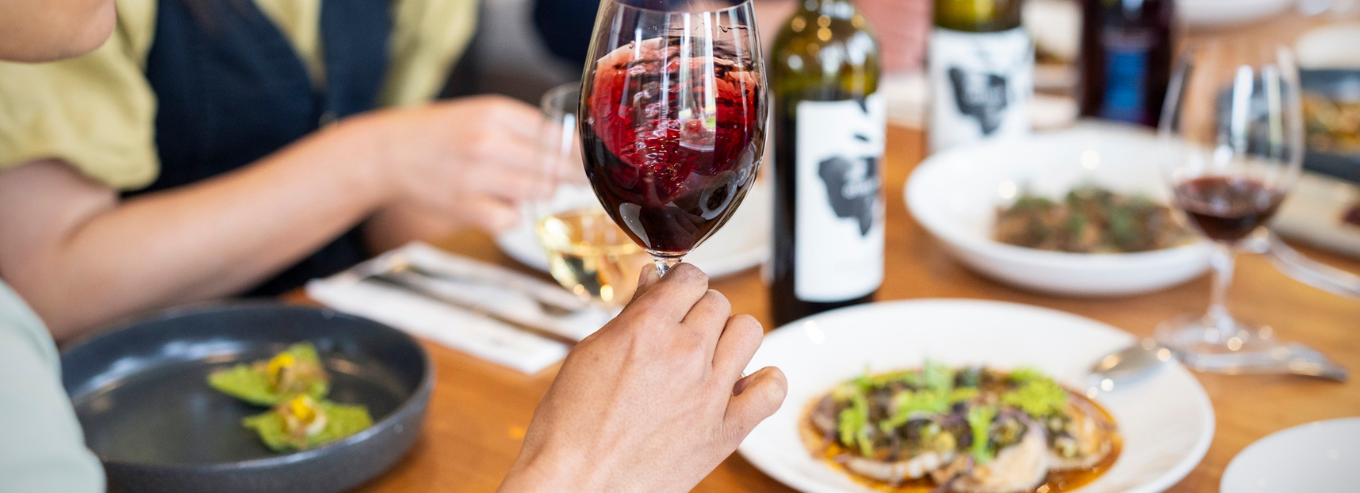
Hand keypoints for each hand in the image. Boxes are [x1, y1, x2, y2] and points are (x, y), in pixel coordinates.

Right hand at [353, 95, 570, 232]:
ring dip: (538, 194)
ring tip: (522, 188)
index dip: (575, 153)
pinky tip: (500, 206)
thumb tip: (571, 149)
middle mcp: (487, 141)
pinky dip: (512, 216)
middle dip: (565, 177)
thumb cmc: (442, 134)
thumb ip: (522, 128)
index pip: (555, 135)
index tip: (585, 163)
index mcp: (496, 112)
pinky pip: (511, 219)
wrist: (389, 152)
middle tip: (566, 181)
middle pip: (552, 166)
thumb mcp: (482, 114)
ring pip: (537, 192)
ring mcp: (475, 175)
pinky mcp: (465, 206)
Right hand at [499, 264, 787, 492]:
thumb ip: (630, 314)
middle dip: (699, 311)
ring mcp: (711, 393)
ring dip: (729, 337)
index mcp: (648, 328)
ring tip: (708, 355)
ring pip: (749, 331)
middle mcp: (686, 354)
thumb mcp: (590, 354)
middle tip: (679, 332)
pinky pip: (771, 389)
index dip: (680, 284)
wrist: (575, 485)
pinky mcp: (726, 431)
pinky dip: (764, 382)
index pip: (690, 277)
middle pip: (718, 302)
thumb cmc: (569, 426)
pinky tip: (741, 384)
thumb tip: (653, 280)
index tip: (674, 295)